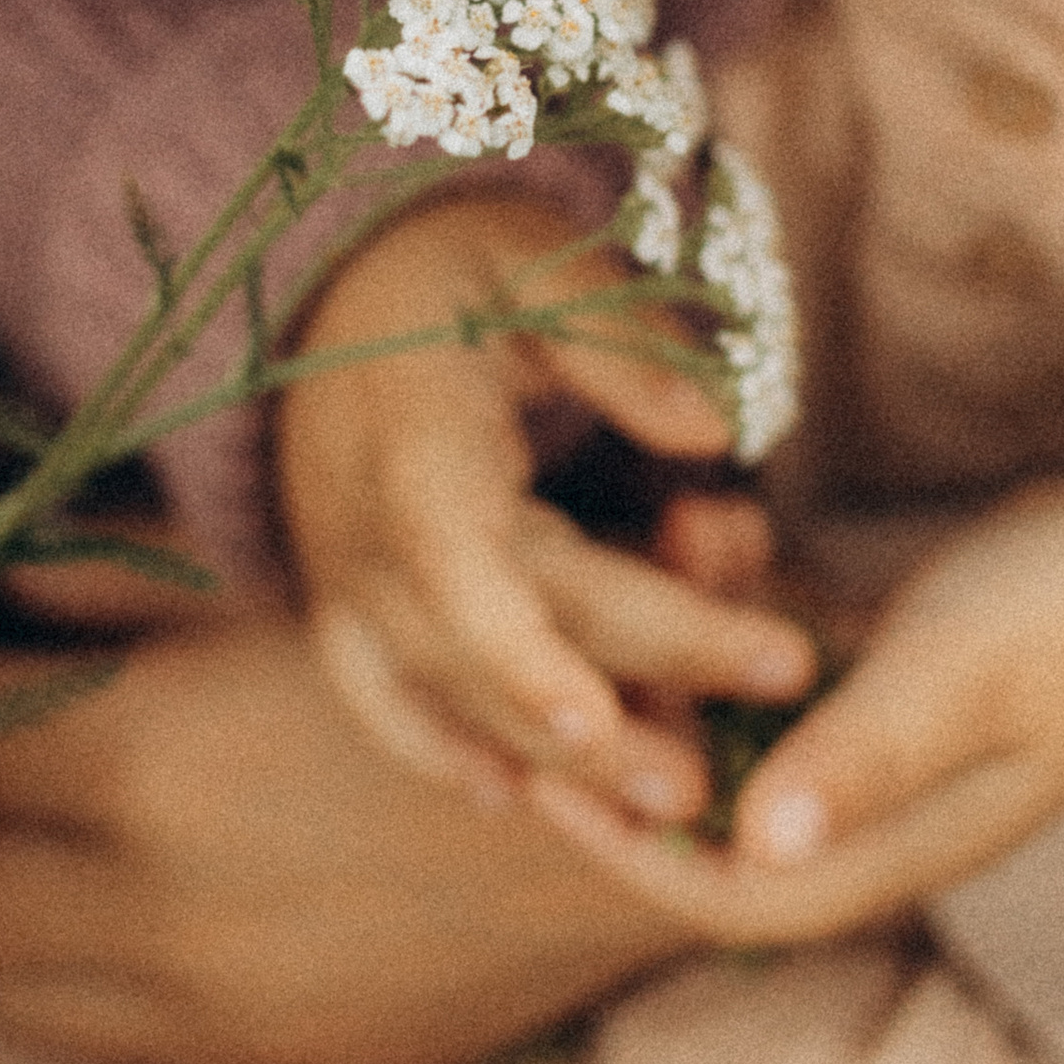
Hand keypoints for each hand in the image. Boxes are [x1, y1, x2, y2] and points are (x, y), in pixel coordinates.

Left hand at [0, 610, 694, 1063]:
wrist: (659, 811)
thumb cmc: (479, 654)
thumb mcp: (285, 587)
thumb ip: (109, 587)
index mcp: (146, 765)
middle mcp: (155, 914)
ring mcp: (215, 1019)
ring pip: (3, 985)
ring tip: (21, 829)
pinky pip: (116, 1038)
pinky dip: (90, 972)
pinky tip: (131, 900)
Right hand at [279, 193, 813, 821]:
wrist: (324, 287)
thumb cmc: (453, 269)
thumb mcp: (540, 264)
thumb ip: (625, 347)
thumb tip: (713, 437)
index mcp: (414, 445)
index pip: (461, 567)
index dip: (522, 653)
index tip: (599, 717)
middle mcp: (369, 534)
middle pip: (499, 642)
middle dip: (628, 697)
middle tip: (739, 747)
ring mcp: (351, 583)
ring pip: (454, 695)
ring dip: (558, 760)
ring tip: (677, 799)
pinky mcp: (347, 607)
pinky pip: (386, 703)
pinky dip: (442, 752)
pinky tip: (512, 797)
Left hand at [528, 426, 1063, 944]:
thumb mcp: (964, 679)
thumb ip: (860, 757)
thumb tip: (754, 848)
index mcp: (897, 846)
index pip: (731, 896)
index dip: (628, 850)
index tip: (541, 775)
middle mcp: (877, 805)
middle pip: (713, 809)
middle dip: (634, 731)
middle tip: (558, 647)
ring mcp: (882, 731)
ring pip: (736, 716)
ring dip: (681, 645)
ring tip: (651, 546)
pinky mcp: (888, 658)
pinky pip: (777, 648)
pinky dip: (737, 595)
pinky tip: (714, 515)